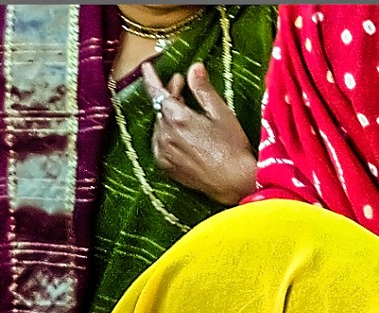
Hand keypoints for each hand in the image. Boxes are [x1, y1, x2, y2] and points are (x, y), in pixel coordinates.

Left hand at [142, 62, 257, 205]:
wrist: (232, 180)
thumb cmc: (231, 146)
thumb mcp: (220, 112)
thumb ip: (203, 89)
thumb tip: (194, 68)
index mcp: (177, 119)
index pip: (157, 93)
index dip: (151, 78)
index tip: (146, 66)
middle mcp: (165, 136)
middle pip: (161, 108)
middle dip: (170, 93)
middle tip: (181, 83)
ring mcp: (163, 152)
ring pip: (161, 125)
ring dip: (169, 114)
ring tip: (186, 108)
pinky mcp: (165, 166)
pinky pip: (161, 142)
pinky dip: (168, 132)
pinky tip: (183, 131)